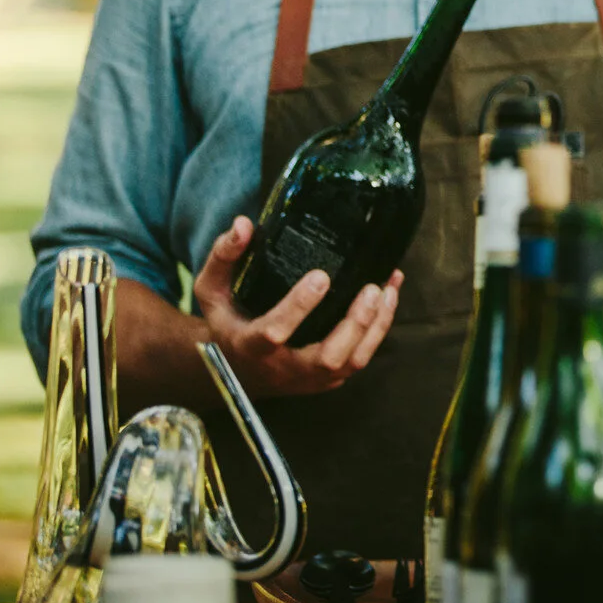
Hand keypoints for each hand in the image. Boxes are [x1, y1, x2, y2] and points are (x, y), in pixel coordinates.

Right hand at [192, 216, 402, 398]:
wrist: (236, 367)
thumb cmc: (228, 321)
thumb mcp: (212, 289)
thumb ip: (223, 256)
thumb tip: (243, 224)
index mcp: (250, 346)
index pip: (274, 332)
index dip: (299, 307)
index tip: (321, 277)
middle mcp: (283, 368)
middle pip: (327, 358)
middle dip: (354, 324)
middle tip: (371, 289)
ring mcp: (310, 378)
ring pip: (353, 361)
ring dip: (376, 325)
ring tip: (387, 288)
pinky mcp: (329, 378)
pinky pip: (360, 357)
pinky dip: (379, 327)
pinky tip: (390, 295)